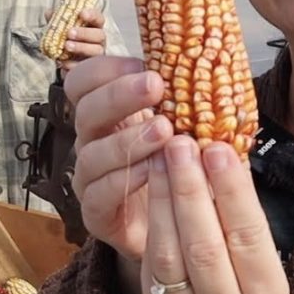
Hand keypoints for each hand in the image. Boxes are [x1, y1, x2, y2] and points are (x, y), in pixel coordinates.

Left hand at [52, 9, 107, 71]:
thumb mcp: (61, 28)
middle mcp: (98, 41)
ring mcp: (95, 55)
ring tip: (66, 46)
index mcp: (93, 27)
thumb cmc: (67, 40)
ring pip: (95, 51)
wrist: (64, 61)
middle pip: (99, 35)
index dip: (92, 15)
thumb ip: (56, 20)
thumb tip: (49, 13)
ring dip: (81, 47)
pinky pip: (85, 66)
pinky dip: (74, 64)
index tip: (81, 13)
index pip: (98, 19)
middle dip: (85, 33)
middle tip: (70, 33)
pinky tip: (63, 61)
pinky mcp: (89, 68)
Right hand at [64, 56, 172, 264]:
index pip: (84, 81)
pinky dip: (124, 179)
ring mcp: (89, 179)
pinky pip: (99, 194)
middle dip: (118, 95)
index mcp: (107, 114)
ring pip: (91, 153)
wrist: (177, 229)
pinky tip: (152, 169)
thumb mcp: (185, 128)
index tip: (143, 64)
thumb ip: (184, 100)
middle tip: (155, 86)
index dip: (107, 68)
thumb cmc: (179, 169)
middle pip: (84, 110)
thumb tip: (209, 65)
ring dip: (128, 138)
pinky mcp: (96, 214)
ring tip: (164, 130)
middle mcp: (92, 142)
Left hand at [143, 135, 288, 293]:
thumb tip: (223, 149)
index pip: (249, 236)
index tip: (218, 148)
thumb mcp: (263, 250)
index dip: (232, 191)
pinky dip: (151, 220)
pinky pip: (151, 262)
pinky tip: (151, 186)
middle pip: (204, 246)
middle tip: (180, 144)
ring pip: (170, 255)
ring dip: (163, 200)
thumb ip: (243, 209)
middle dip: (190, 190)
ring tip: (161, 158)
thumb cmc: (252, 276)